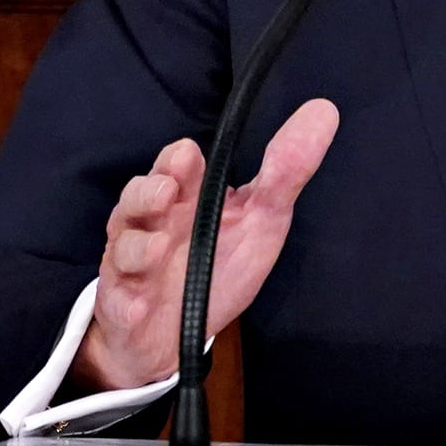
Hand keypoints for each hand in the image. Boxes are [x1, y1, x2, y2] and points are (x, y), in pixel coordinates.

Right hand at [72, 98, 339, 391]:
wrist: (178, 335)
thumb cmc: (219, 266)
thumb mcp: (262, 219)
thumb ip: (286, 171)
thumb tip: (325, 110)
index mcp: (184, 196)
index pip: (175, 165)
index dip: (179, 161)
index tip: (187, 160)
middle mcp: (151, 221)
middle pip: (137, 195)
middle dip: (148, 192)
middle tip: (168, 192)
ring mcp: (132, 263)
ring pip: (123, 245)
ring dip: (138, 245)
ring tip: (160, 247)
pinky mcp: (122, 304)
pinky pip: (120, 301)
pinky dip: (129, 302)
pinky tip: (141, 303)